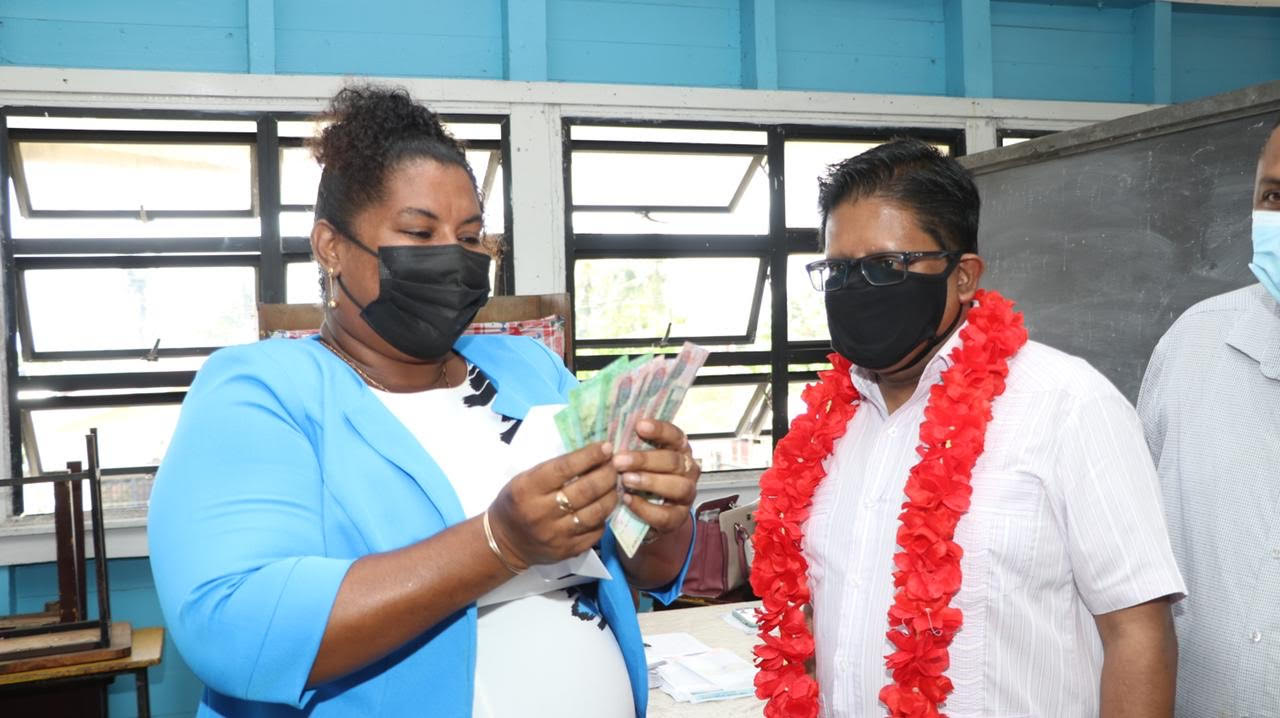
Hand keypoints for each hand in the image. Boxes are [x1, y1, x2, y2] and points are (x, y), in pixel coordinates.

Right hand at [488, 442, 618, 569]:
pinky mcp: (568, 551)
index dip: (589, 456)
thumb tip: (593, 456)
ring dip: (612, 494)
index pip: (564, 469)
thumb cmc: (517, 502)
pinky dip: (605, 516)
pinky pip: (596, 531)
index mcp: (527, 489)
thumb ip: (555, 470)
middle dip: (607, 474)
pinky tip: (606, 505)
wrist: (505, 542)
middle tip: (616, 464)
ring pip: (596, 512)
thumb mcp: (525, 479)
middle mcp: (541, 513)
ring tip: (616, 483)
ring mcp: (556, 535)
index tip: (606, 447)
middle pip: (585, 491)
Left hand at [613, 419, 699, 537]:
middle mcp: (688, 470)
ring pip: (677, 486)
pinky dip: (645, 508)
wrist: (649, 515)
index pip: (675, 436)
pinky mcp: (679, 518)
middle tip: (619, 460)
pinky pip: (666, 514)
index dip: (659, 430)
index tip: (639, 426)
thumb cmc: (641, 478)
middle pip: (673, 461)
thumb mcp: (637, 461)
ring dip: (650, 482)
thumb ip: (631, 447)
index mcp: (679, 450)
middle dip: (645, 460)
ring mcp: (687, 494)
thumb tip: (609, 434)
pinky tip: (627, 500)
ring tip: (626, 480)